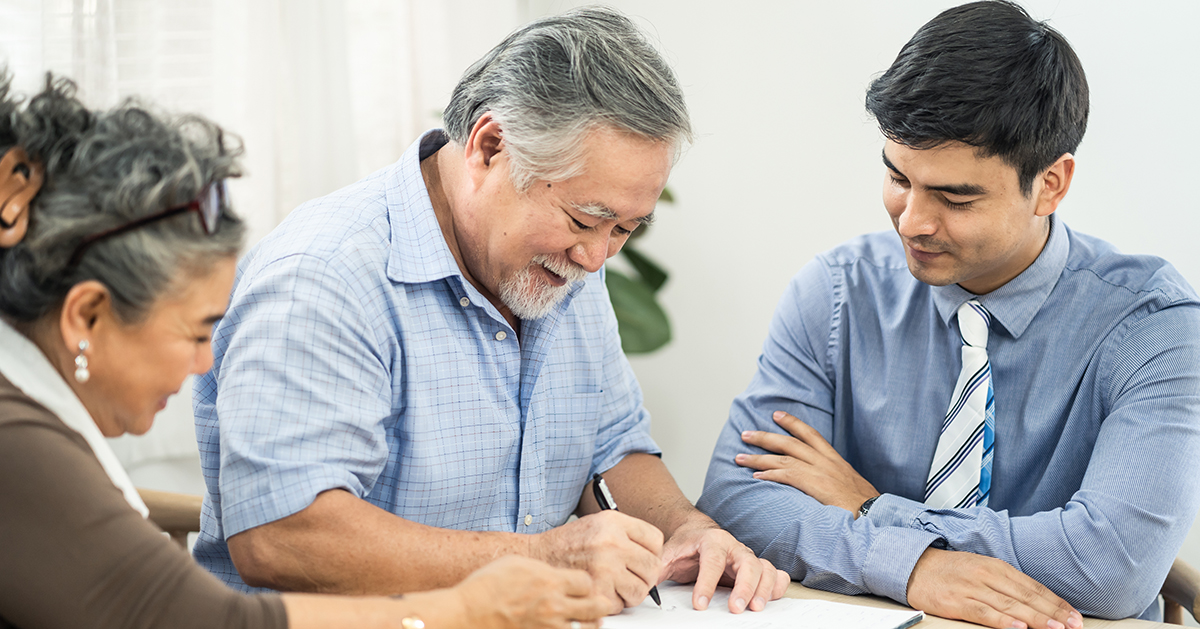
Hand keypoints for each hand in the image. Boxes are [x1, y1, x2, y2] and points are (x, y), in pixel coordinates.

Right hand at [454, 556, 609, 628]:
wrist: (468, 613)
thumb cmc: (486, 587)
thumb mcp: (518, 563)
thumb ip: (544, 569)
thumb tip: (557, 574)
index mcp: (550, 582)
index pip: (587, 582)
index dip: (586, 584)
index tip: (581, 586)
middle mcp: (554, 607)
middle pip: (596, 607)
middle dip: (600, 605)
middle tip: (600, 604)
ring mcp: (549, 628)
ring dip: (589, 624)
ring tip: (587, 621)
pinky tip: (566, 627)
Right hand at [531, 510, 662, 613]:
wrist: (537, 556)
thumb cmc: (568, 543)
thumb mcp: (599, 523)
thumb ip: (627, 534)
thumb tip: (655, 554)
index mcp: (613, 522)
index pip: (655, 540)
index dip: (652, 552)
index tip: (643, 557)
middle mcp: (611, 543)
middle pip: (652, 568)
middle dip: (644, 576)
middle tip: (631, 577)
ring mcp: (604, 568)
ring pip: (640, 590)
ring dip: (630, 593)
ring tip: (614, 585)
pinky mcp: (596, 591)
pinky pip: (619, 605)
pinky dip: (611, 603)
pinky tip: (599, 590)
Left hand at [659, 521, 790, 613]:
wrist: (698, 533)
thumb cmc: (686, 545)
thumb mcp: (669, 553)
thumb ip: (659, 567)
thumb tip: (646, 584)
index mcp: (712, 540)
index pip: (712, 560)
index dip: (707, 583)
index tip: (700, 605)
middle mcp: (734, 547)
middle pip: (747, 563)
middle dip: (744, 587)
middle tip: (736, 609)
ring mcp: (747, 557)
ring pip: (763, 568)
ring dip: (763, 589)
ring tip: (755, 608)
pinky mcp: (756, 567)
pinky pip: (774, 574)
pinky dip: (777, 585)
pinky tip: (771, 597)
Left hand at [736, 410, 878, 513]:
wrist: (877, 515)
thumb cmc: (866, 508)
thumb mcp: (853, 487)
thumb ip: (836, 481)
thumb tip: (825, 486)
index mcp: (836, 460)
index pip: (811, 434)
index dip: (792, 423)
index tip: (776, 414)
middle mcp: (826, 461)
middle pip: (790, 442)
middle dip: (765, 437)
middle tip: (746, 434)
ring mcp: (820, 472)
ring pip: (783, 457)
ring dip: (758, 457)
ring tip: (739, 457)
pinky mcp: (815, 485)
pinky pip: (786, 475)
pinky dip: (769, 474)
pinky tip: (756, 476)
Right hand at [907, 548, 1082, 628]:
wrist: (914, 566)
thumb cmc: (950, 571)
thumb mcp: (982, 569)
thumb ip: (1006, 584)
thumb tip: (1035, 602)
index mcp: (997, 567)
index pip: (1034, 587)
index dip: (1056, 603)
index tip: (1075, 617)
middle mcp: (988, 575)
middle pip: (1027, 596)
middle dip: (1053, 613)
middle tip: (1074, 626)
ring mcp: (973, 588)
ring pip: (1011, 605)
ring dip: (1036, 618)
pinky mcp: (957, 601)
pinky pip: (983, 612)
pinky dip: (1002, 621)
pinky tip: (1018, 628)